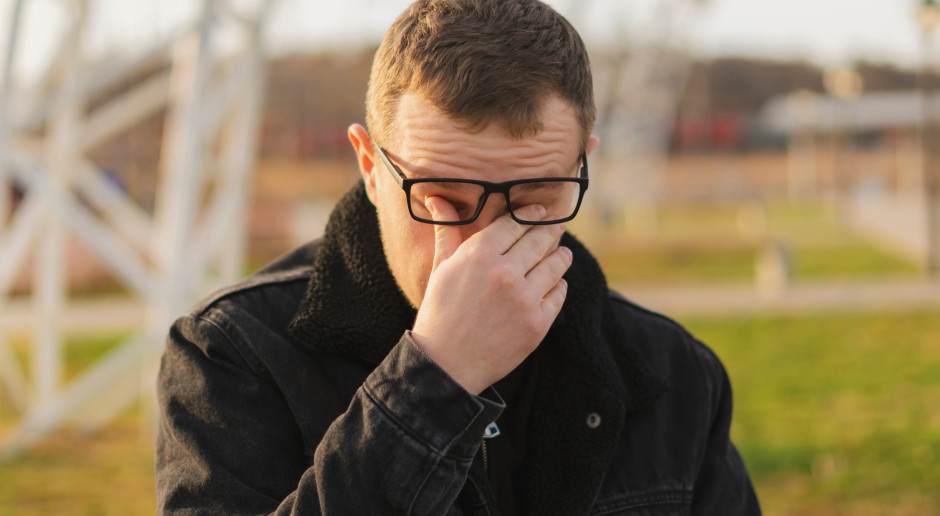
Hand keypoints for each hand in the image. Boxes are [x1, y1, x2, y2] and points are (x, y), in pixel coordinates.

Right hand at [410, 197, 571, 394]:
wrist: (446, 364)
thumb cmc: (440, 312)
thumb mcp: (440, 268)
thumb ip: (447, 231)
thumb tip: (436, 198)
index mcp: (478, 254)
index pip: (514, 223)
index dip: (530, 214)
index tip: (540, 211)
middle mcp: (504, 273)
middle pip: (539, 240)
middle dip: (551, 229)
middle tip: (558, 225)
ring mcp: (524, 299)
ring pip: (555, 265)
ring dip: (561, 255)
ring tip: (564, 253)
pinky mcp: (537, 323)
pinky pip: (558, 294)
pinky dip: (560, 286)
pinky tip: (558, 283)